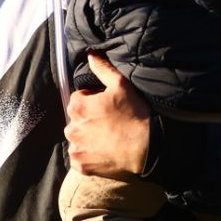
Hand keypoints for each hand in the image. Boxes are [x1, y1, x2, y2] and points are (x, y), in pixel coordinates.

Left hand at [65, 53, 150, 178]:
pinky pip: (80, 158)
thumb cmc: (135, 114)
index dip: (94, 101)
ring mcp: (76, 148)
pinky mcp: (82, 166)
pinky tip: (105, 152)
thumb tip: (90, 55)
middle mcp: (71, 127)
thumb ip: (103, 68)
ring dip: (88, 138)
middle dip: (89, 120)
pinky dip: (89, 156)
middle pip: (77, 120)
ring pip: (78, 139)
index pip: (79, 100)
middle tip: (111, 123)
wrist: (148, 147)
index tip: (109, 107)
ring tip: (109, 138)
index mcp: (77, 106)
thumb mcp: (121, 84)